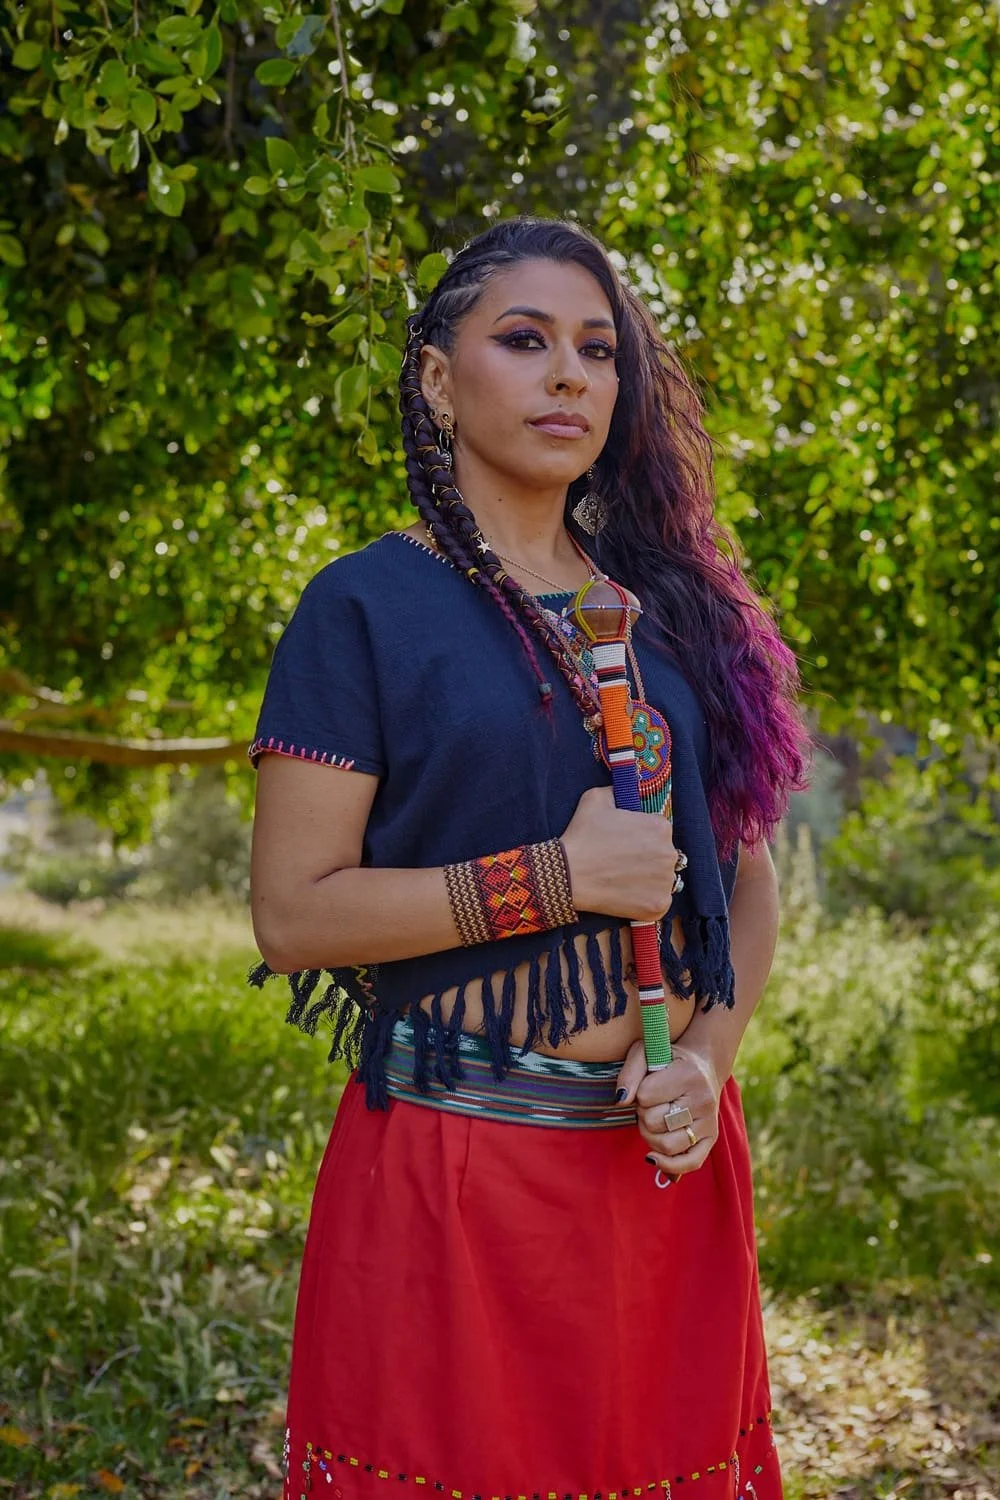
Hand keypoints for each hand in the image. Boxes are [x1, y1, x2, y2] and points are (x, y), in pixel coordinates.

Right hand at [561, 786, 680, 922]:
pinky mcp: (658, 905)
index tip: (625, 844)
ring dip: (649, 880)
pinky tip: (626, 894)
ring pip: (663, 879)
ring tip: (623, 879)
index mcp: (660, 827)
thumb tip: (625, 789)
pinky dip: (646, 901)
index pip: (659, 831)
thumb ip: (618, 791)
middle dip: (648, 858)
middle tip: (623, 863)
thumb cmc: (582, 836)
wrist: (568, 875)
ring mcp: (666, 882)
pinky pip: (658, 902)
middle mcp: (669, 853)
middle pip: (664, 855)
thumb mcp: (596, 798)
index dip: (641, 836)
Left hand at [615, 1038, 722, 1178]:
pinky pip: (691, 1163)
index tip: (646, 1084)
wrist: (703, 1065)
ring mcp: (709, 1121)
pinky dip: (669, 1165)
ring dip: (650, 1135)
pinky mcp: (712, 1137)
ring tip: (654, 1120)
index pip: (645, 1096)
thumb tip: (621, 1100)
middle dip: (642, 1113)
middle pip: (653, 1122)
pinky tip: (653, 1158)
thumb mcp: (645, 1052)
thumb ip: (630, 1072)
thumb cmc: (669, 1058)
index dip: (638, 1093)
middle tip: (650, 1102)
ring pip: (667, 1145)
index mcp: (688, 1074)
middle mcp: (703, 1100)